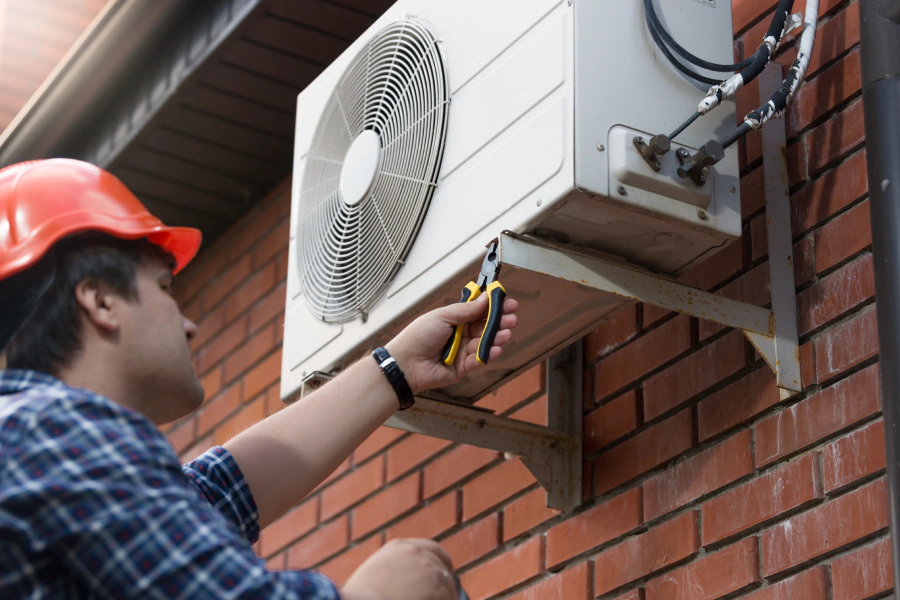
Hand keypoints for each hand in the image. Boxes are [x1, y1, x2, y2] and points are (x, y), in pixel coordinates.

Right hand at [341, 539, 458, 599]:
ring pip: (448, 585)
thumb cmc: (359, 598)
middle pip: (442, 565)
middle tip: (445, 596)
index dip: (440, 563)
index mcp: (399, 547)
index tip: (445, 575)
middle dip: (444, 581)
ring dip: (445, 597)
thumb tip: (404, 586)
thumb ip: (393, 572)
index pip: (431, 549)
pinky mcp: (439, 587)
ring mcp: (430, 568)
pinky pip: (451, 599)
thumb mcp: (374, 576)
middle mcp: (416, 552)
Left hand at [385, 293, 518, 393]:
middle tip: (512, 318)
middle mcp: (460, 334)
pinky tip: (497, 348)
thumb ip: (466, 310)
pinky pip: (479, 359)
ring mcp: (462, 351)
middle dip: (500, 322)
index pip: (478, 311)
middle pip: (485, 327)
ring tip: (507, 333)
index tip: (508, 302)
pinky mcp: (463, 368)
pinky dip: (489, 354)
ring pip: (485, 343)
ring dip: (497, 337)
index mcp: (453, 320)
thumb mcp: (442, 316)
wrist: (406, 364)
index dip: (493, 306)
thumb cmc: (418, 337)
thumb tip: (485, 299)